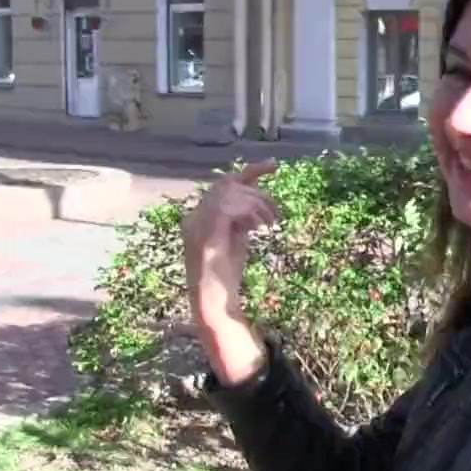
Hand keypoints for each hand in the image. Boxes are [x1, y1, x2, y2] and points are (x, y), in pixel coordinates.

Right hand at [182, 159, 279, 383]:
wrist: (213, 305)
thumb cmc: (225, 277)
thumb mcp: (237, 240)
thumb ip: (242, 219)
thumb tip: (258, 203)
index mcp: (199, 217)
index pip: (224, 184)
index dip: (251, 171)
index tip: (274, 165)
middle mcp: (194, 218)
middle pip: (228, 184)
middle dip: (258, 192)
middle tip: (276, 213)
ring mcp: (196, 226)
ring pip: (230, 193)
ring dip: (257, 205)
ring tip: (270, 224)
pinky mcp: (204, 236)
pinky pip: (229, 209)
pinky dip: (249, 213)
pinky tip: (260, 228)